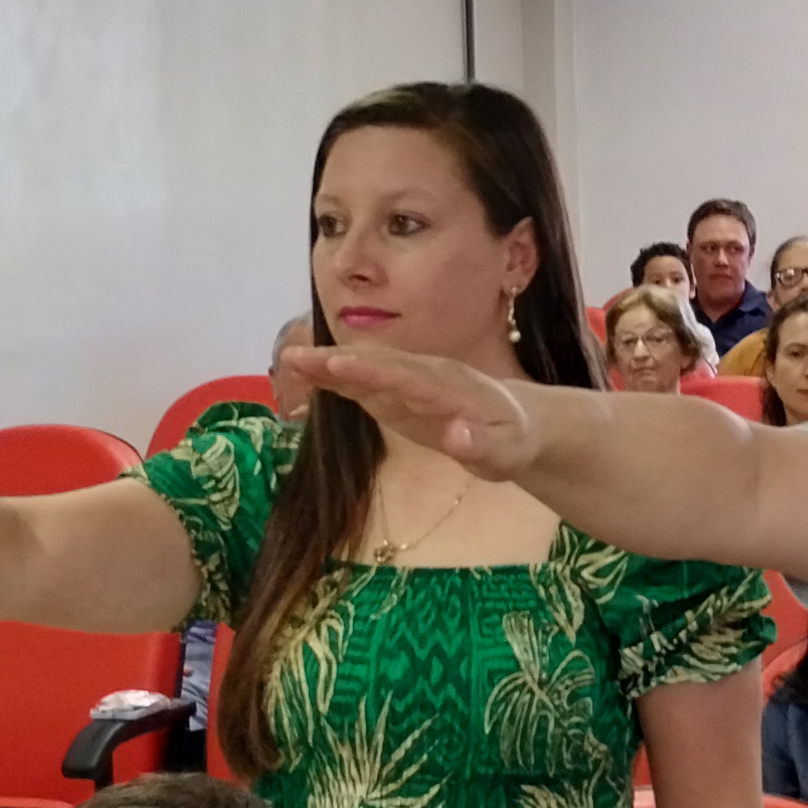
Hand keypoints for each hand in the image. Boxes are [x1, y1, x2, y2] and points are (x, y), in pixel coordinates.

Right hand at [287, 342, 544, 477]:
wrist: (519, 421)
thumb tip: (456, 436)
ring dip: (327, 364)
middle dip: (336, 360)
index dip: (371, 370)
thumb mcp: (507, 451)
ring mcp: (408, 381)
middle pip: (376, 363)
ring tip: (288, 359)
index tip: (337, 364)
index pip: (405, 376)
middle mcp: (424, 375)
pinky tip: (306, 376)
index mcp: (450, 386)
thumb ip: (482, 445)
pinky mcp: (398, 393)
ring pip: (365, 368)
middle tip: (293, 356)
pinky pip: (363, 383)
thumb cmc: (513, 440)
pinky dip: (334, 378)